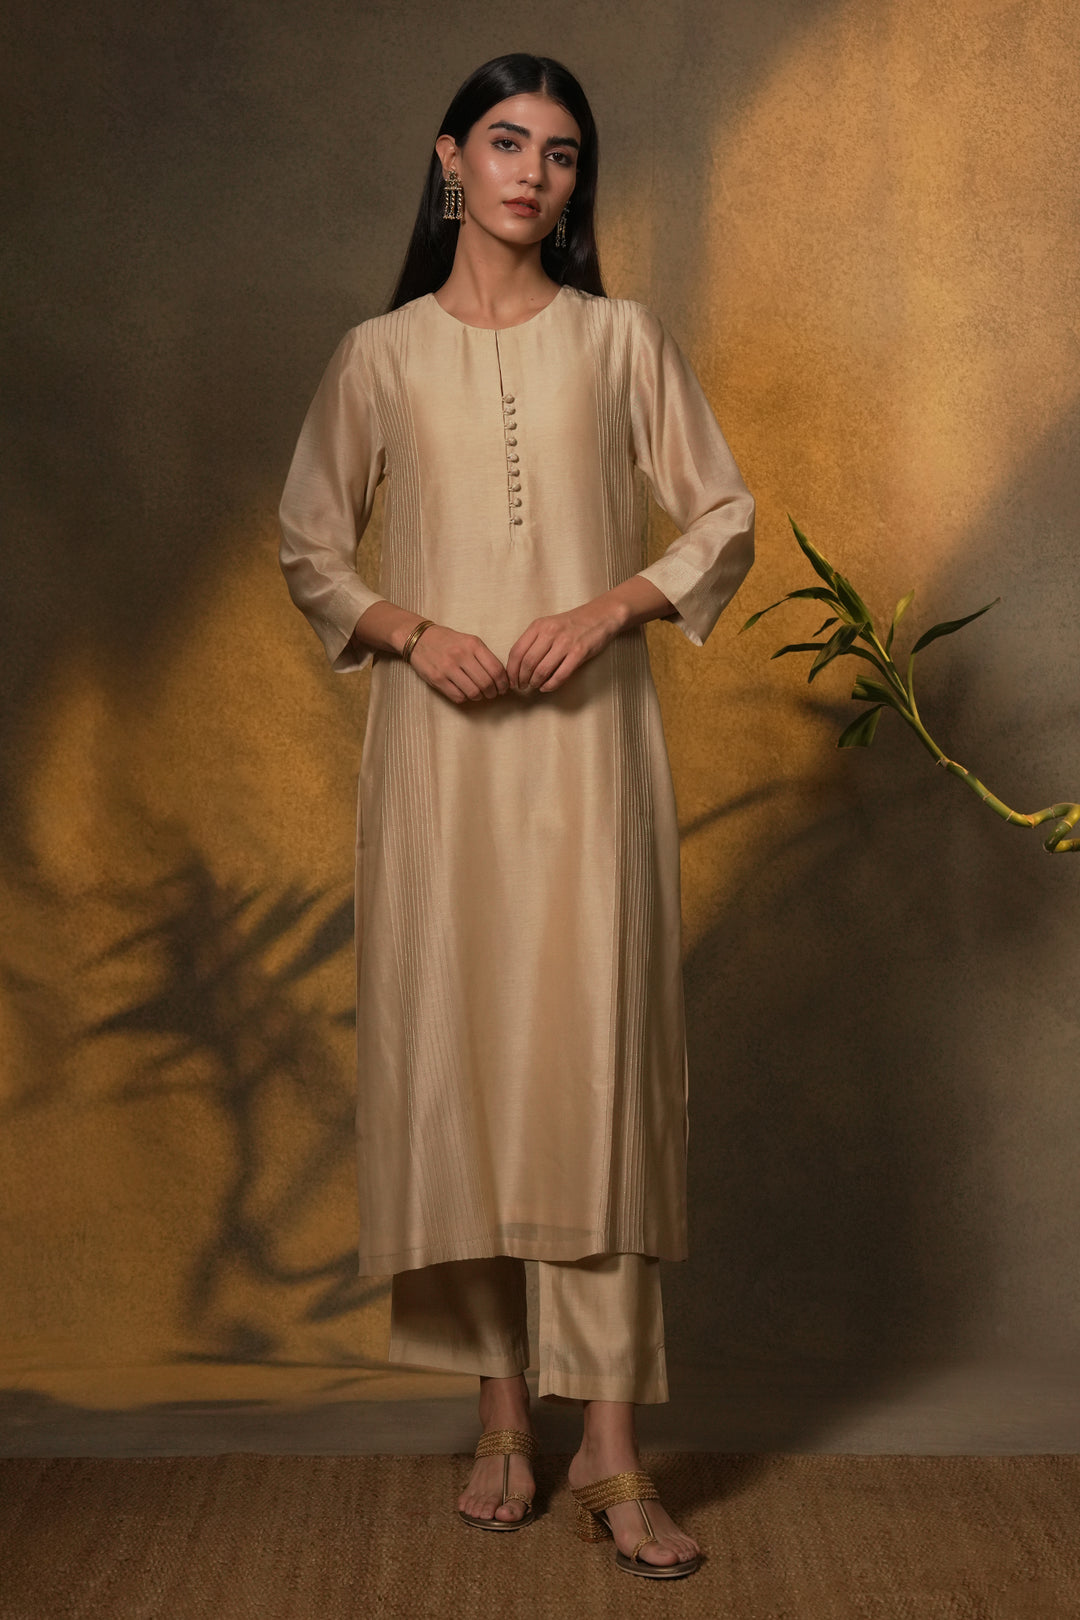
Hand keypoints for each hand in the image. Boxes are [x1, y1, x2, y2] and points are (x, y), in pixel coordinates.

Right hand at [407, 623, 509, 702]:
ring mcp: (448, 668)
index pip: (496, 669)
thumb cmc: (448, 641)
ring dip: (479, 697)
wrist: (419, 639)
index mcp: (473, 644)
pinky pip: (458, 697)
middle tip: (492, 693)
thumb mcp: (469, 640)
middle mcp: (461, 655)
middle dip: (493, 692)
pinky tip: (465, 692)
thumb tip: (501, 678)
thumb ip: (484, 656)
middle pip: (486, 683)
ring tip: (479, 694)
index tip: (503, 688)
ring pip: (473, 692)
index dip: (503, 683)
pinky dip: (465, 698)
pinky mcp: (437, 679)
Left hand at [506, 602, 622, 692]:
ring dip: (535, 683)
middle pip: (527, 663)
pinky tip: (546, 687)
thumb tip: (518, 666)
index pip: (517, 651)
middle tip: (522, 686)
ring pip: (542, 670)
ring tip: (534, 686)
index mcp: (538, 626)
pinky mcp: (579, 652)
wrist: (600, 616)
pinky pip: (560, 675)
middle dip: (522, 679)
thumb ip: (534, 641)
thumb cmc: (573, 624)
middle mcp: (550, 632)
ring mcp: (565, 642)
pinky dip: (550, 685)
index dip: (511, 670)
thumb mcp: (549, 625)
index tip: (512, 680)